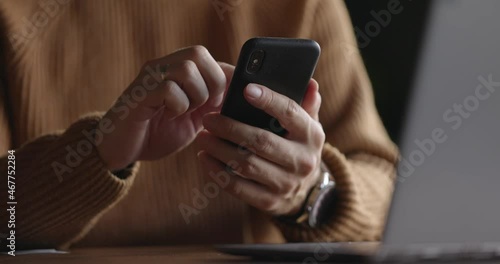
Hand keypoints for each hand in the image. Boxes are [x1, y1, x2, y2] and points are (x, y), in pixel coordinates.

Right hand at [97, 46, 233, 170]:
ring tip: (185, 111)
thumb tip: (240, 94)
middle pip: (198, 53)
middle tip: (204, 106)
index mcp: (177, 70)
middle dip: (212, 84)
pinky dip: (178, 105)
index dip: (224, 77)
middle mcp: (162, 66)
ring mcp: (150, 78)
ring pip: (186, 69)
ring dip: (195, 95)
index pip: (208, 57)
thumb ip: (213, 104)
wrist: (122, 150)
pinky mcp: (140, 94)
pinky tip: (170, 115)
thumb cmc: (158, 132)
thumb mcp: (194, 118)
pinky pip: (168, 88)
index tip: (223, 102)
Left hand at [196, 80, 324, 215]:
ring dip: (219, 149)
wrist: (305, 190)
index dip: (268, 100)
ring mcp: (286, 184)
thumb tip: (309, 83)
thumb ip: (306, 103)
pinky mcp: (269, 201)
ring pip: (246, 164)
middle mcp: (302, 161)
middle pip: (261, 141)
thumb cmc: (297, 146)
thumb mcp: (307, 125)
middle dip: (230, 128)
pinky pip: (238, 187)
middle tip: (208, 119)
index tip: (246, 89)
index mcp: (311, 135)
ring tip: (202, 137)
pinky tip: (205, 158)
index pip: (289, 113)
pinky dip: (218, 172)